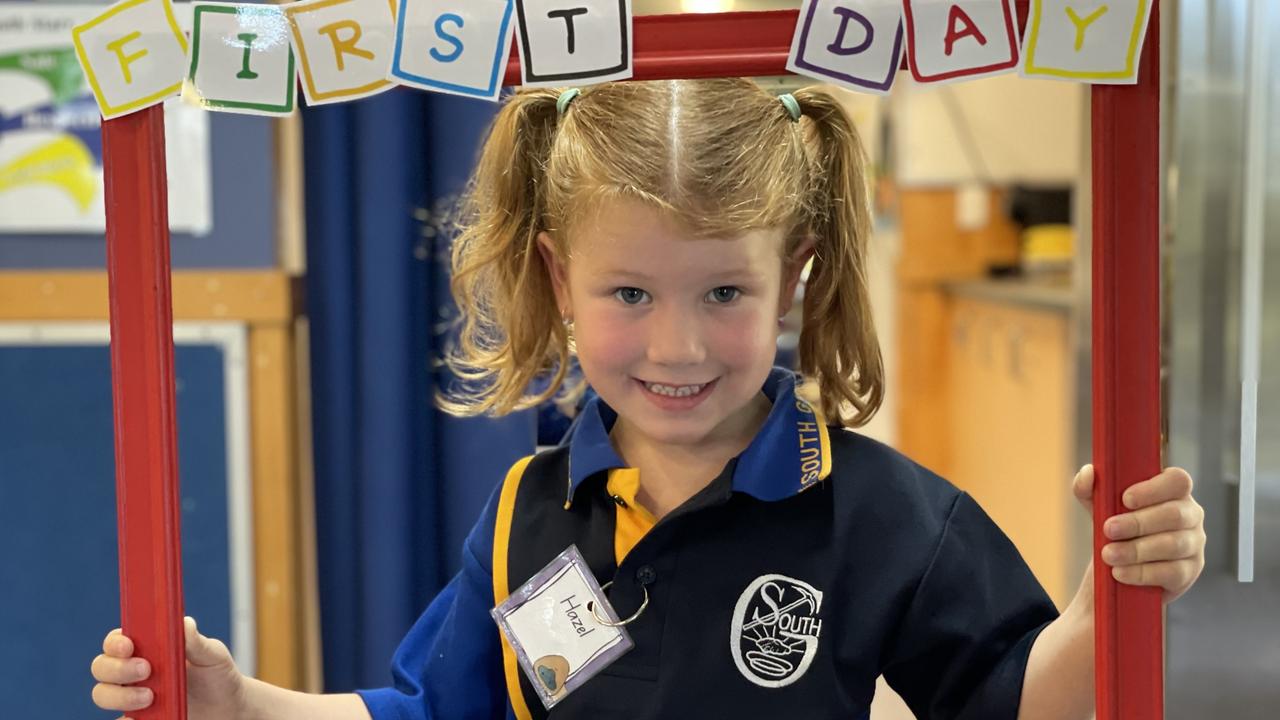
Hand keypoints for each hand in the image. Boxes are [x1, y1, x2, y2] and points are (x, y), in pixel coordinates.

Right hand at [91, 617, 246, 718]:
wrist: (228, 708)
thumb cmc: (217, 675)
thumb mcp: (212, 655)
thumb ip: (197, 642)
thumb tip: (184, 622)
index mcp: (147, 647)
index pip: (117, 640)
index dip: (116, 642)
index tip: (129, 646)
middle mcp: (133, 670)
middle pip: (101, 667)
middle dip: (117, 668)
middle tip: (146, 670)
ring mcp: (132, 696)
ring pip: (103, 694)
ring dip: (120, 696)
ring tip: (150, 698)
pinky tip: (142, 718)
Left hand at [1072, 464, 1206, 602]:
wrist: (1118, 563)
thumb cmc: (1114, 524)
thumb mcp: (1096, 504)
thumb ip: (1088, 486)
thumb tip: (1089, 473)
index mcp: (1172, 491)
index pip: (1177, 481)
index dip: (1154, 489)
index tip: (1125, 499)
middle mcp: (1190, 514)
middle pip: (1175, 515)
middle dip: (1138, 522)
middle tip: (1108, 529)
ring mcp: (1194, 543)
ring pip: (1174, 545)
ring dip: (1137, 550)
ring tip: (1108, 554)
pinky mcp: (1190, 571)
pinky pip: (1173, 572)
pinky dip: (1143, 573)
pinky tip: (1120, 572)